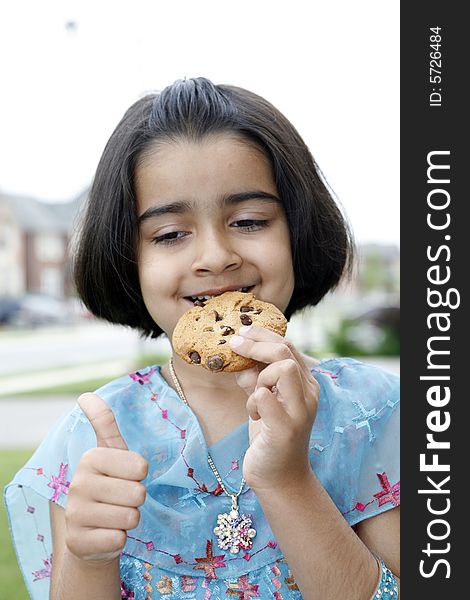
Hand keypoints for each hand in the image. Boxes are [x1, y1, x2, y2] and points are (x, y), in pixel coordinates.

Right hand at [65, 393, 147, 563]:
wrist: (91, 532)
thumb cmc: (110, 485)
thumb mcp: (111, 453)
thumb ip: (103, 422)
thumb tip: (84, 394)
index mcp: (90, 458)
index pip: (140, 467)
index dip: (140, 475)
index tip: (125, 476)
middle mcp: (78, 484)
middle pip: (138, 493)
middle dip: (136, 500)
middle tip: (120, 500)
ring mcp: (75, 514)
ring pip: (131, 517)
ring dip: (129, 520)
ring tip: (113, 516)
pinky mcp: (78, 542)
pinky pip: (119, 540)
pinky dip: (119, 540)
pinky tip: (105, 534)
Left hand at [229, 326, 318, 491]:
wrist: (278, 477)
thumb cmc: (269, 435)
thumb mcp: (262, 400)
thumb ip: (256, 378)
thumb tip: (240, 356)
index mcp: (305, 384)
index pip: (287, 346)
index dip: (262, 335)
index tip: (240, 333)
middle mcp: (308, 394)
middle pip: (285, 351)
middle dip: (255, 345)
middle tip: (234, 345)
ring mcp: (300, 411)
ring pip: (283, 369)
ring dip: (259, 377)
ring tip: (253, 397)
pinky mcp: (286, 429)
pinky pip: (265, 398)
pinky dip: (253, 401)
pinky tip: (254, 416)